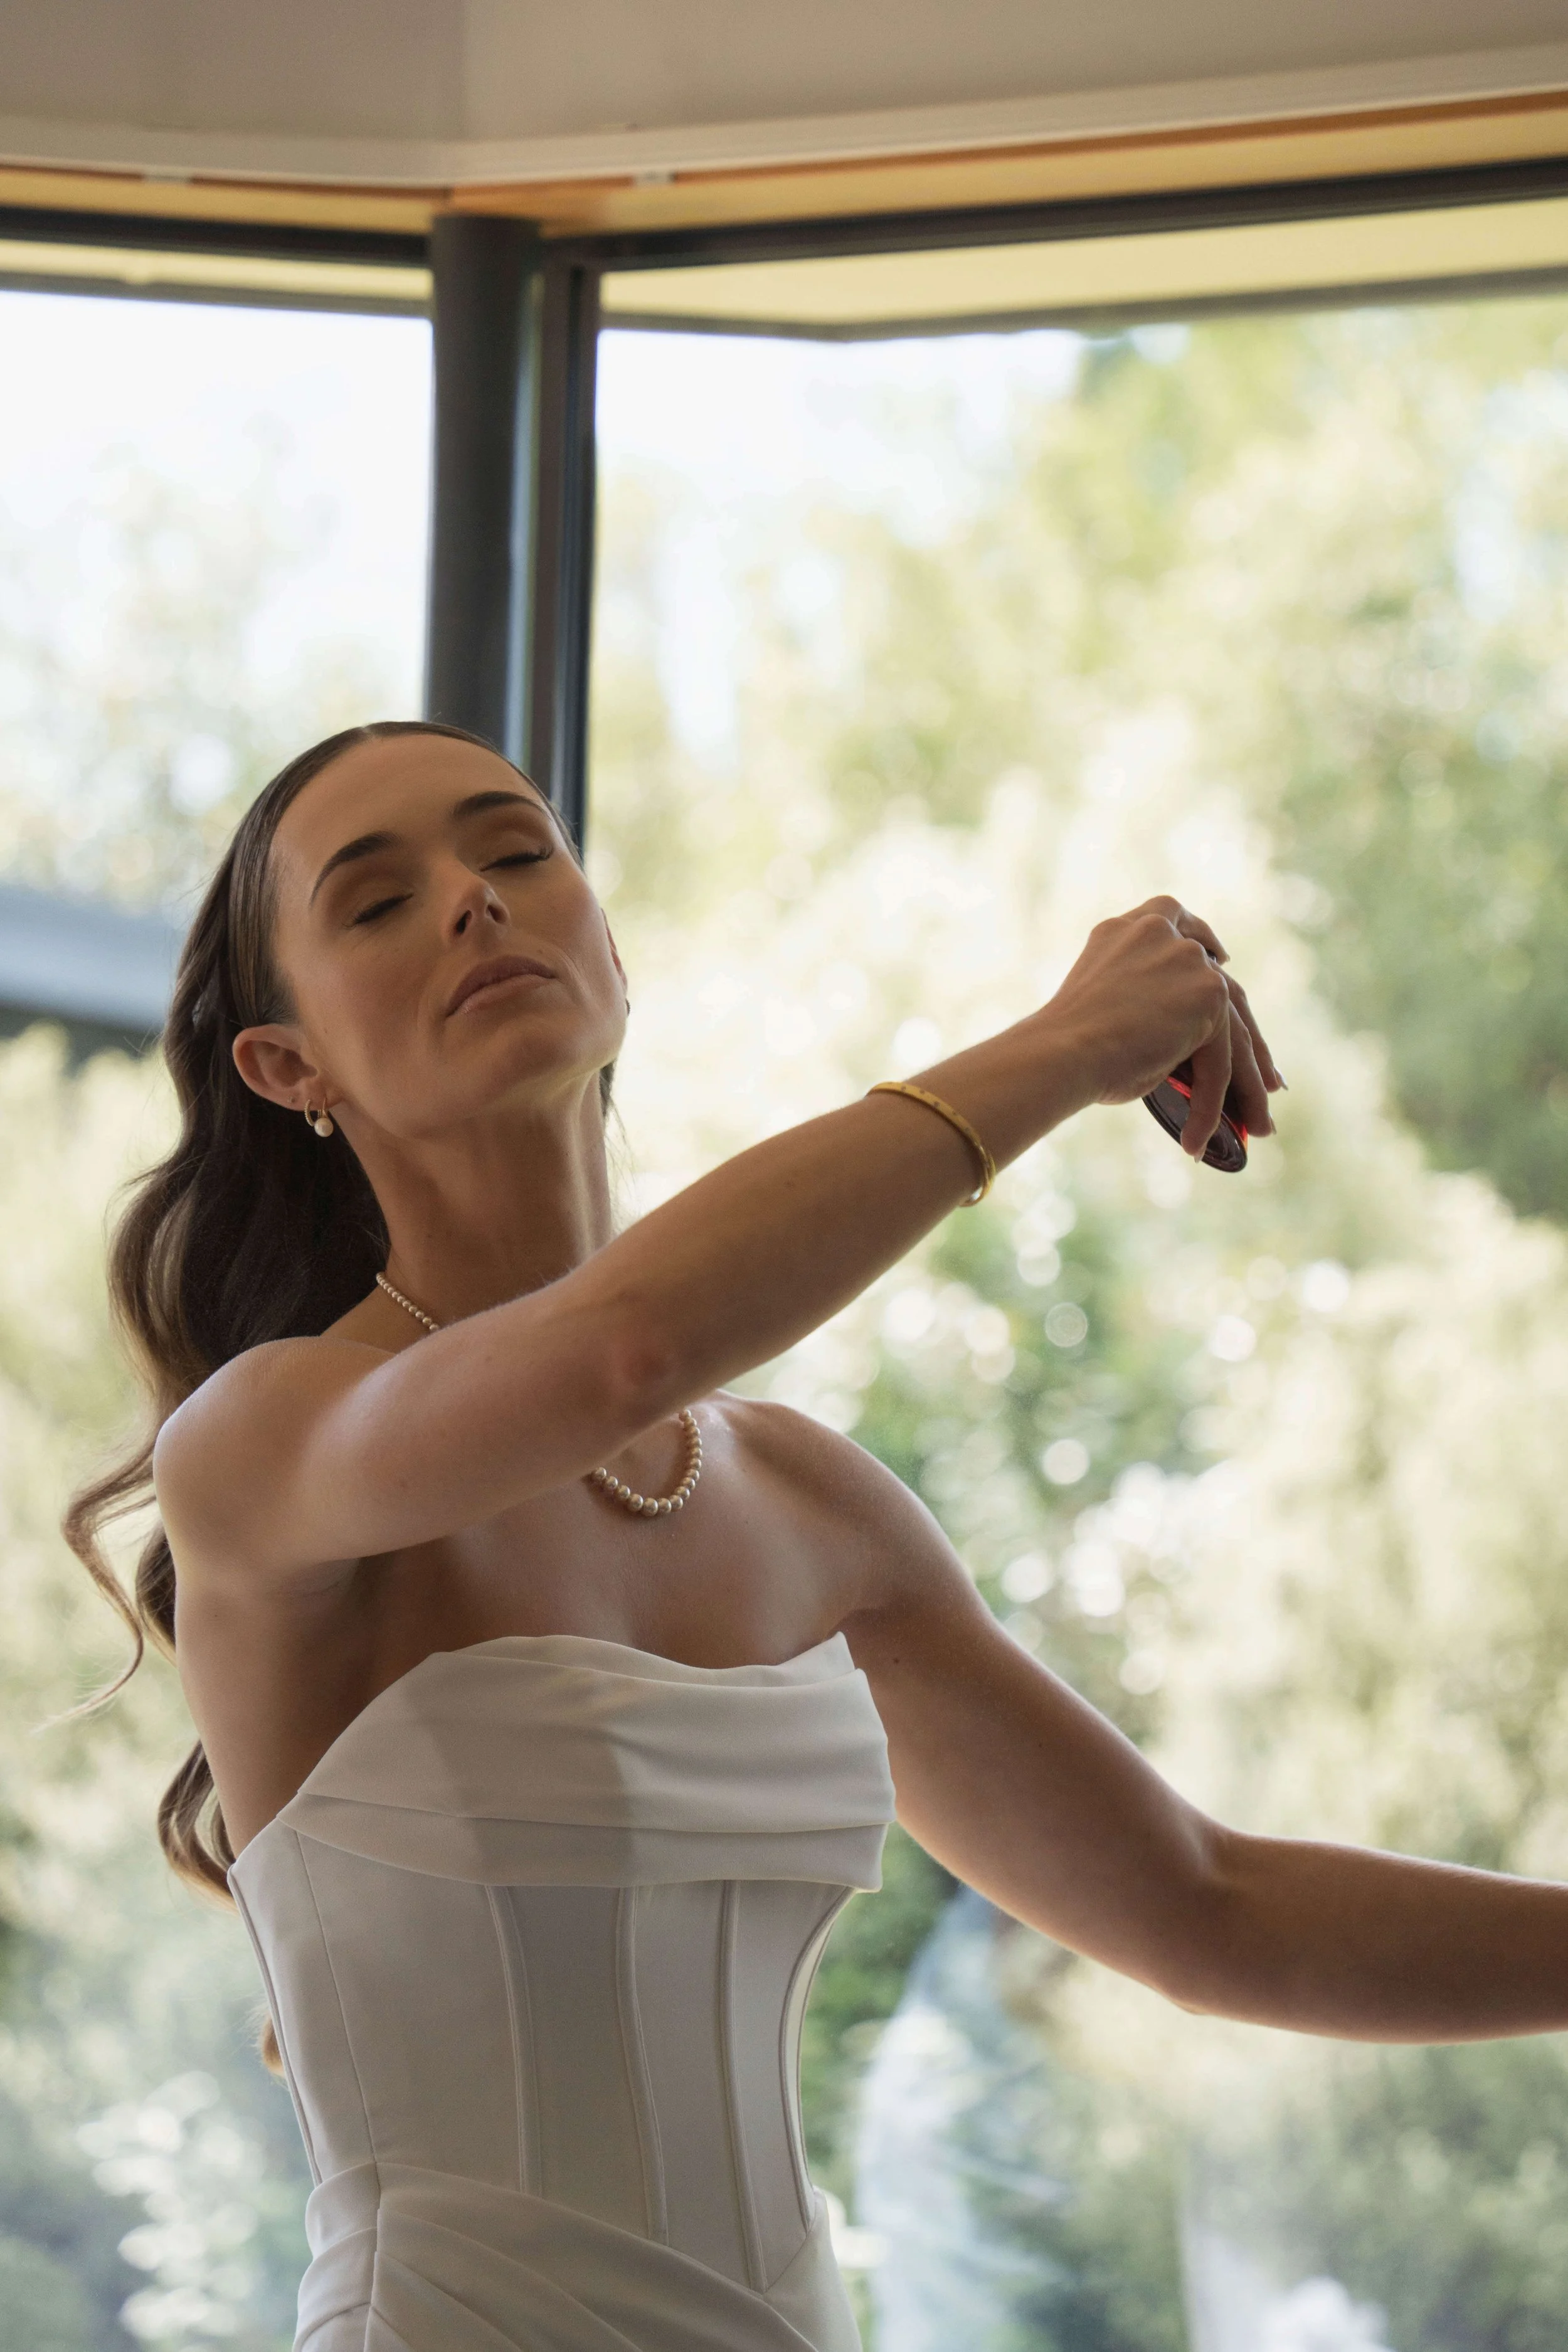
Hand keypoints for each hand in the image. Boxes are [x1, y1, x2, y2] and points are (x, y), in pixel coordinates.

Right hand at [1048, 897, 1282, 1156]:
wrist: (1059, 1052)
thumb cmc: (1062, 1047)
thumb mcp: (1103, 1009)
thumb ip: (1140, 1006)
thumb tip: (1177, 1050)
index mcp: (1127, 930)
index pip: (1182, 929)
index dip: (1208, 945)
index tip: (1223, 959)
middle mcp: (1160, 932)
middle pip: (1223, 987)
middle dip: (1248, 1039)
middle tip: (1267, 1079)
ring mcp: (1187, 960)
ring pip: (1232, 1031)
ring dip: (1248, 1084)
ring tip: (1255, 1127)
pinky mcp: (1208, 996)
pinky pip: (1220, 1061)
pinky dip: (1211, 1107)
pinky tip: (1196, 1141)